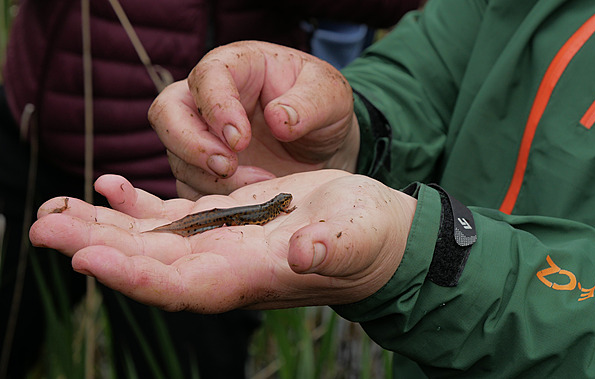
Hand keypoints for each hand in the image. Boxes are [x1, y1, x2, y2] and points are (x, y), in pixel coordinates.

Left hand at [29, 170, 415, 312]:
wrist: (372, 232)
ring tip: (55, 210)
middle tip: (42, 226)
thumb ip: (330, 249)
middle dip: (95, 246)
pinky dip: (136, 202)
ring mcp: (219, 243)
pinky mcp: (223, 219)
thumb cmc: (369, 239)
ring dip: (101, 226)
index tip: (88, 258)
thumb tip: (302, 252)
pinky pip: (169, 215)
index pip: (182, 286)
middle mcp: (224, 265)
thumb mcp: (357, 240)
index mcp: (251, 275)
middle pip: (148, 263)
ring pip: (149, 239)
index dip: (134, 277)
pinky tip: (109, 185)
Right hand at [148, 41, 359, 198]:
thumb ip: (309, 103)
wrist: (322, 141)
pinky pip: (190, 187)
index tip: (240, 140)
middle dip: (190, 143)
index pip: (207, 77)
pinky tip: (248, 200)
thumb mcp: (331, 96)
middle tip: (226, 167)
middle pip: (167, 113)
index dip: (216, 107)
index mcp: (236, 66)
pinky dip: (213, 198)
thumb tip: (278, 120)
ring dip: (209, 177)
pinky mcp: (204, 170)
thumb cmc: (322, 105)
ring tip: (258, 184)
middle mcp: (207, 99)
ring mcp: (201, 136)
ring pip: (176, 156)